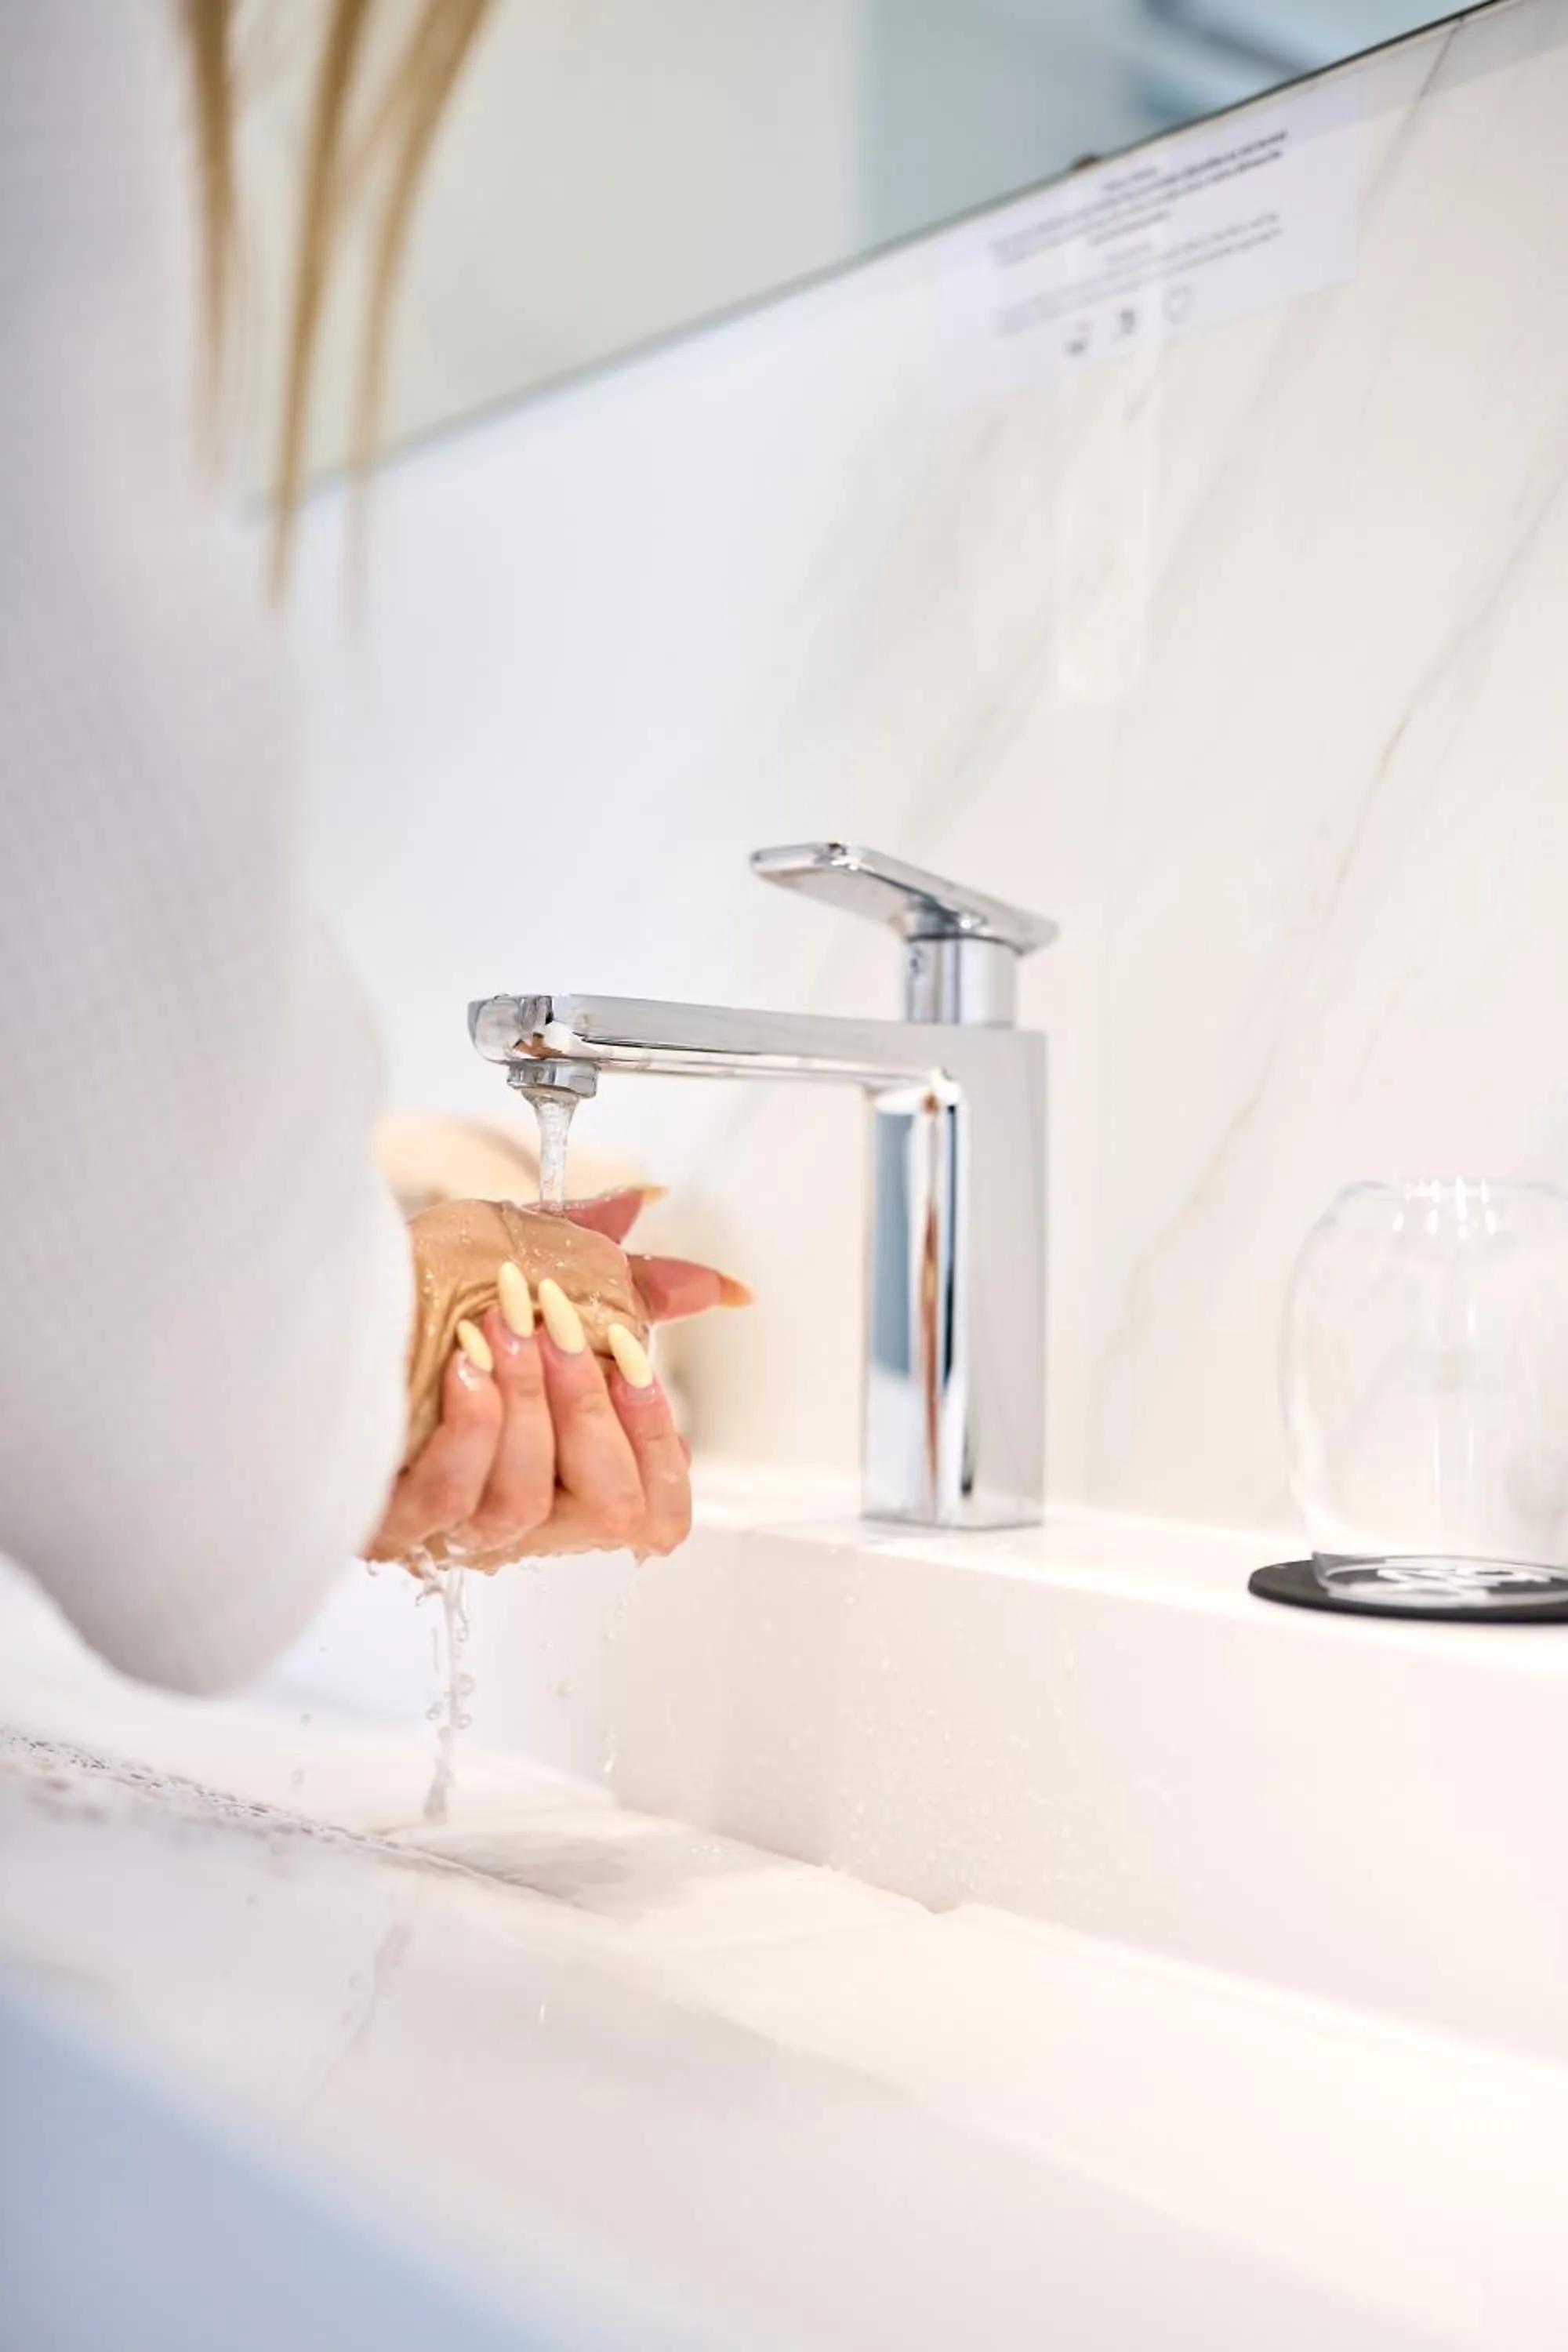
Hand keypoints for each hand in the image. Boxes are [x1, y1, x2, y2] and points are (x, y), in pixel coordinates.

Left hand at [364, 1191, 744, 1571]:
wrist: (316, 1299)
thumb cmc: (422, 1294)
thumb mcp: (542, 1271)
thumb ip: (631, 1283)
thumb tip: (716, 1286)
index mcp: (567, 1473)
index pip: (659, 1508)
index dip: (660, 1435)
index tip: (635, 1356)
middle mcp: (519, 1515)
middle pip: (611, 1511)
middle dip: (592, 1408)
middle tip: (564, 1327)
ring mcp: (453, 1529)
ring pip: (526, 1502)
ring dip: (523, 1402)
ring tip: (499, 1326)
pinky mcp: (391, 1526)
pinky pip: (454, 1498)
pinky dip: (469, 1424)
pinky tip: (460, 1364)